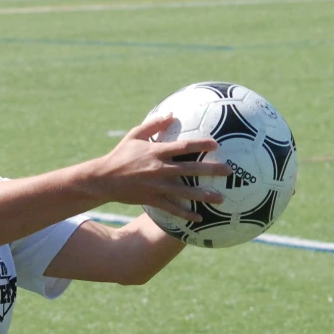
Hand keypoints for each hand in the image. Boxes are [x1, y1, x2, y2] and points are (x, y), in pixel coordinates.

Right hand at [98, 113, 232, 221]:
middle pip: (190, 169)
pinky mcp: (151, 199)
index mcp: (156, 152)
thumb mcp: (134, 135)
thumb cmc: (120, 155)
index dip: (201, 145)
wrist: (103, 178)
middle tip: (230, 171)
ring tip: (221, 198)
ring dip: (204, 195)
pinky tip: (199, 218)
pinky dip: (185, 214)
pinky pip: (172, 208)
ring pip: (185, 192)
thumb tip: (172, 115)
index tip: (216, 145)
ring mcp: (156, 186)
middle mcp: (159, 169)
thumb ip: (154, 125)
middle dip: (211, 170)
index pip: (183, 147)